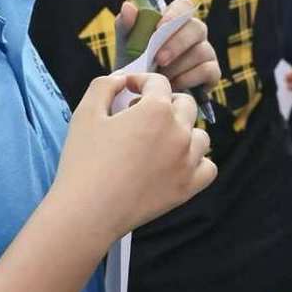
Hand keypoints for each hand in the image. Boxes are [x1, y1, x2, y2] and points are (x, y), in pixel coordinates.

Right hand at [53, 72, 215, 246]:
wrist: (87, 212)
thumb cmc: (83, 161)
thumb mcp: (85, 113)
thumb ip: (105, 86)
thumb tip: (122, 79)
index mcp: (156, 110)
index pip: (158, 83)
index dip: (141, 82)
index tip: (128, 90)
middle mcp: (179, 132)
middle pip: (185, 105)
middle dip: (164, 104)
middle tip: (140, 116)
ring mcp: (187, 161)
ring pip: (199, 136)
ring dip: (183, 132)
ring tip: (159, 141)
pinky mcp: (188, 188)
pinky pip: (207, 167)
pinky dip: (196, 163)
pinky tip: (176, 164)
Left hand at [116, 0, 220, 93]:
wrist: (142, 94)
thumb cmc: (136, 64)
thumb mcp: (127, 46)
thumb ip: (126, 25)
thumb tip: (128, 7)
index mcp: (175, 20)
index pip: (183, 6)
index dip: (175, 14)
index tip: (160, 27)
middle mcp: (194, 33)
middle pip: (196, 28)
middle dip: (177, 44)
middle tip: (159, 60)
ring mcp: (206, 52)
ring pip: (201, 52)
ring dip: (179, 66)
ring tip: (161, 78)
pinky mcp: (212, 73)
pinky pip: (208, 71)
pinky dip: (189, 79)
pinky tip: (173, 87)